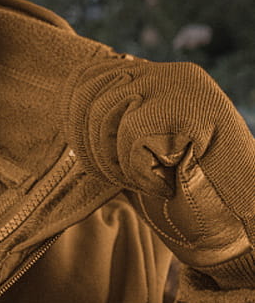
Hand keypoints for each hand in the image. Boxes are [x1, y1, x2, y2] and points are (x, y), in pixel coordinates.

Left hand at [65, 55, 254, 282]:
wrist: (239, 229)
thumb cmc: (190, 195)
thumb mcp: (145, 148)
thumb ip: (116, 121)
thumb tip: (66, 108)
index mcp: (160, 77)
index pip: (89, 77)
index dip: (74, 117)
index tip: (87, 155)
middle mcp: (172, 73)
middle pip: (88, 94)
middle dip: (91, 147)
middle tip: (121, 178)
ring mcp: (182, 87)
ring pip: (106, 114)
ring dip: (118, 163)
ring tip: (150, 182)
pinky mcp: (189, 109)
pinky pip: (132, 136)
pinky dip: (140, 172)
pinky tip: (166, 185)